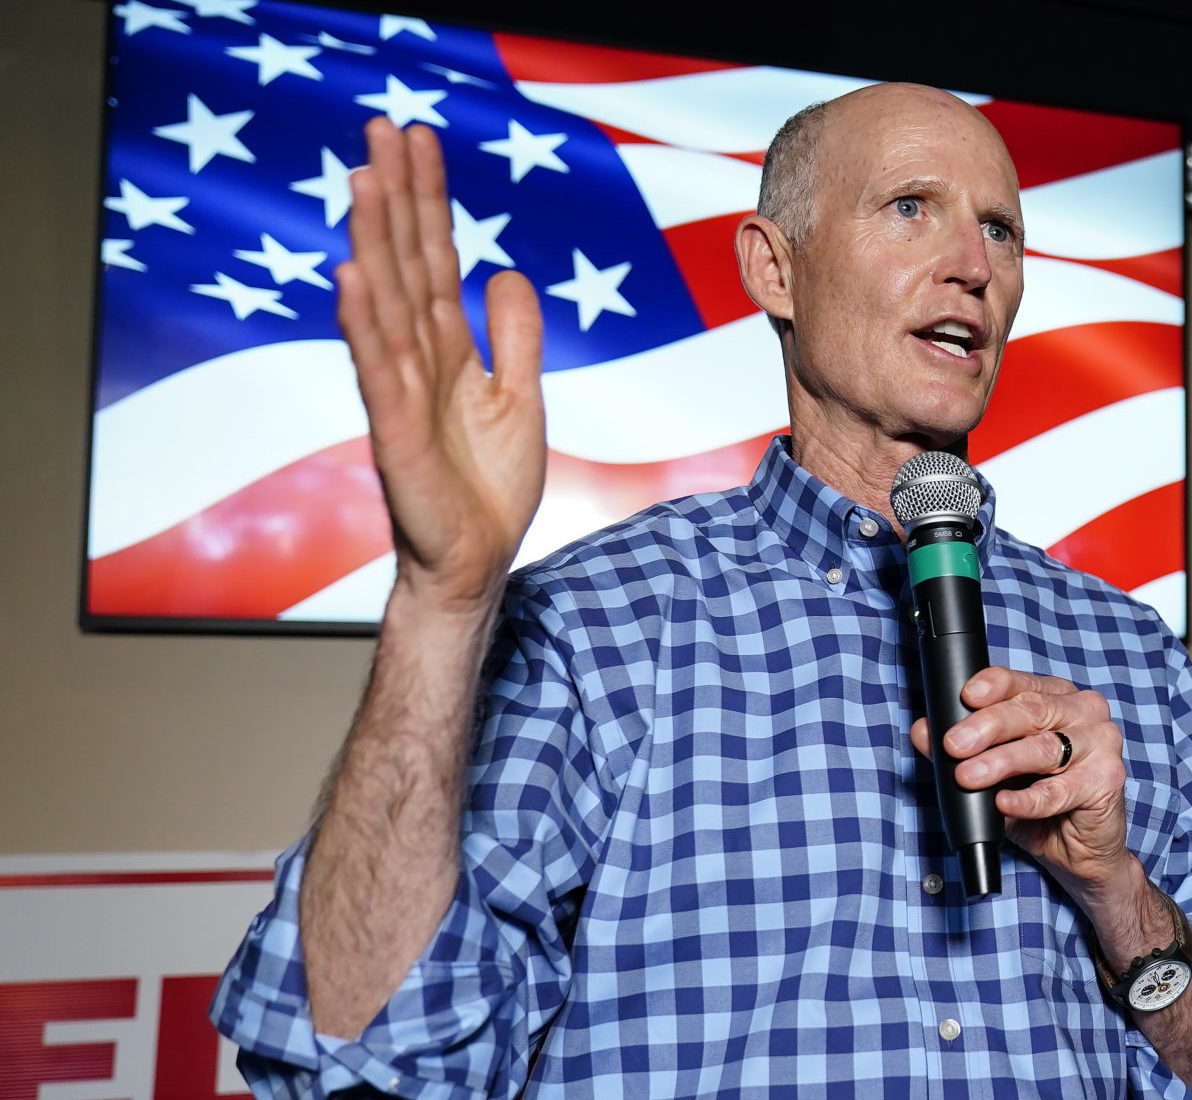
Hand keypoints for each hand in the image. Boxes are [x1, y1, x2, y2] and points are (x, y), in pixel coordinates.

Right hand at [338, 117, 545, 616]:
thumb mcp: (520, 398)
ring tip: (363, 179)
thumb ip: (514, 337)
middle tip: (380, 127)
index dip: (429, 199)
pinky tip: (352, 278)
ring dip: (372, 242)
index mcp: (446, 350)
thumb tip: (503, 270)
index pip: (435, 258)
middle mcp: (416, 360)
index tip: (420, 138)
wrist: (477, 562)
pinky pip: (377, 372)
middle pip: (404, 264)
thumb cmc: (489, 488)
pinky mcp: (396, 433)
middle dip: (396, 196)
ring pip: (385, 304)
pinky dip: (364, 326)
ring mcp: (401, 393)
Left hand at [910, 666, 1135, 909]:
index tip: (964, 698)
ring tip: (969, 776)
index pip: (1022, 683)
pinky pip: (1059, 790)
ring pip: (1043, 748)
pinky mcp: (1107, 780)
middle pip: (1031, 711)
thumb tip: (923, 731)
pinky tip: (1005, 803)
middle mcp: (1084, 712)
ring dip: (1001, 762)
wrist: (1080, 853)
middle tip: (954, 744)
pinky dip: (1028, 799)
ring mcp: (1101, 743)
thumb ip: (963, 749)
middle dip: (986, 727)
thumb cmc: (1041, 802)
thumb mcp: (995, 773)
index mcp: (1058, 698)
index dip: (992, 686)